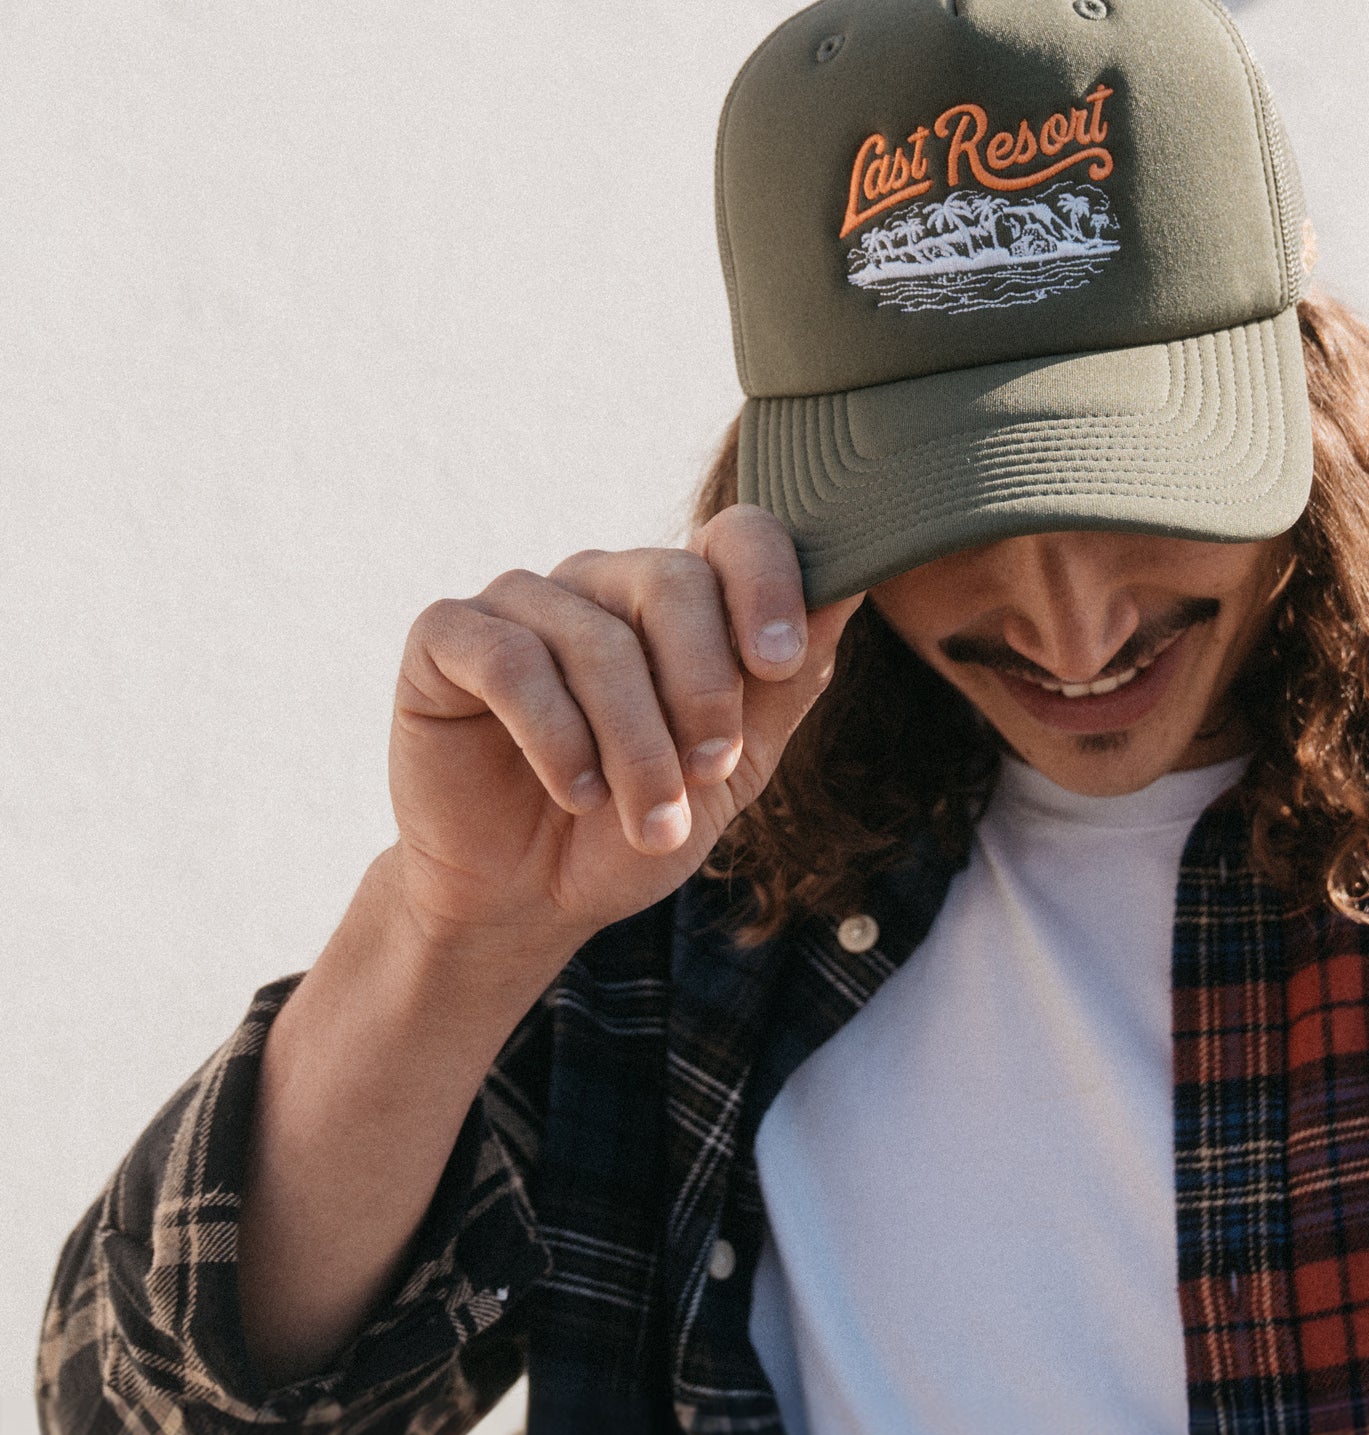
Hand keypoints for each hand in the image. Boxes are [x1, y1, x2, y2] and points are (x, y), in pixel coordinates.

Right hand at [385, 505, 858, 959]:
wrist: (526, 900)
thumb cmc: (634, 825)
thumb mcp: (733, 766)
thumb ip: (788, 682)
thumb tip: (855, 585)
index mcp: (678, 597)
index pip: (737, 534)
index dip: (768, 585)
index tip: (778, 664)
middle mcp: (601, 580)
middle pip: (672, 581)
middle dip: (703, 690)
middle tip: (709, 772)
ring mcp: (522, 601)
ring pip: (596, 638)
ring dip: (635, 743)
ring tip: (647, 817)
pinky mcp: (447, 637)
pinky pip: (513, 661)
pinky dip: (556, 736)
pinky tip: (577, 791)